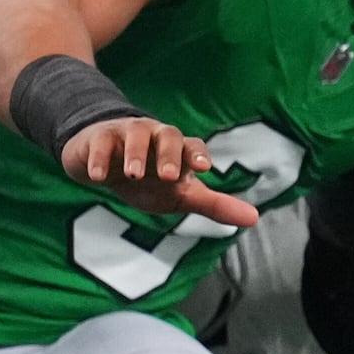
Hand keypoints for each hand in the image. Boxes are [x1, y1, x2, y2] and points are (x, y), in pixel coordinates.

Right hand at [59, 118, 258, 229]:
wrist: (102, 165)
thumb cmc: (150, 181)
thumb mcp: (181, 195)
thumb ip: (215, 205)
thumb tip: (254, 219)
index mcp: (178, 149)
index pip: (192, 146)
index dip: (198, 155)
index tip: (203, 169)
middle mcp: (156, 137)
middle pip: (168, 135)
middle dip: (169, 154)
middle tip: (168, 177)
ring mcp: (127, 135)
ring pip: (135, 135)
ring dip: (135, 154)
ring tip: (133, 175)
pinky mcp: (99, 139)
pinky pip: (100, 144)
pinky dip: (99, 159)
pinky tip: (98, 177)